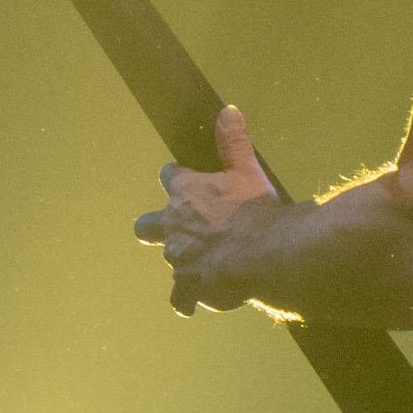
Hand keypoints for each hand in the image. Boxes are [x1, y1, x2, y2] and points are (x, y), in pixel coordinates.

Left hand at [132, 105, 278, 313]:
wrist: (266, 253)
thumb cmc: (256, 208)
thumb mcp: (247, 169)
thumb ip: (233, 142)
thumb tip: (226, 110)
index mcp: (185, 193)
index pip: (168, 177)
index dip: (176, 178)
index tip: (183, 179)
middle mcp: (173, 226)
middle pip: (146, 226)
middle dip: (154, 227)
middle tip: (170, 230)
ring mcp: (178, 259)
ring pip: (170, 261)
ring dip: (184, 262)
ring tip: (205, 267)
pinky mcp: (189, 286)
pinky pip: (180, 298)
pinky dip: (187, 299)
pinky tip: (196, 302)